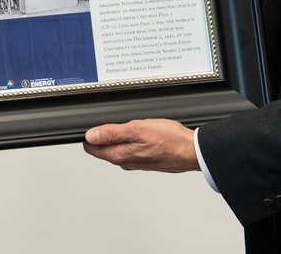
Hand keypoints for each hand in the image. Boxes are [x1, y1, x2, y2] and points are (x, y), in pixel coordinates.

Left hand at [83, 119, 198, 172]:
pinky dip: (127, 139)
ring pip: (116, 148)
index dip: (88, 135)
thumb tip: (91, 135)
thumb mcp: (138, 129)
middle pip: (103, 148)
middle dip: (100, 135)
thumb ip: (112, 133)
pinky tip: (135, 131)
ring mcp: (135, 161)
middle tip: (104, 119)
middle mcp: (125, 161)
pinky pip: (129, 149)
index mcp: (119, 155)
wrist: (191, 151)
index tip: (90, 124)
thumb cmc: (169, 140)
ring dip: (114, 137)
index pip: (92, 148)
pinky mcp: (145, 159)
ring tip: (119, 123)